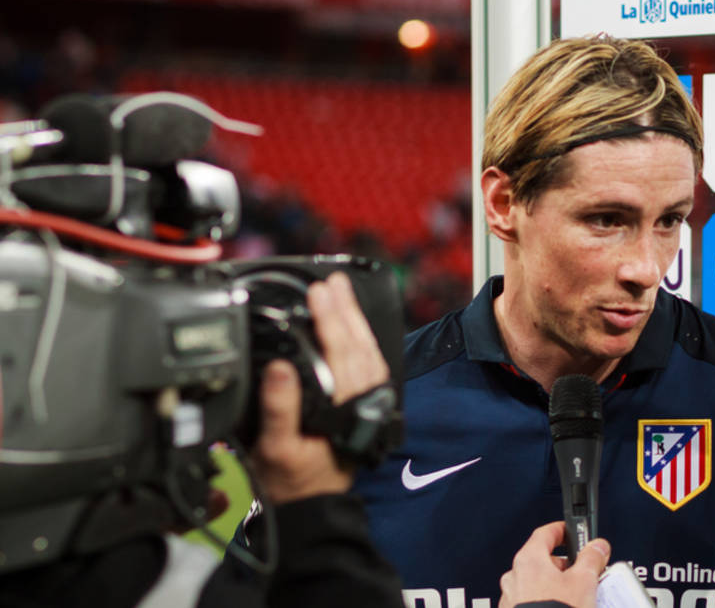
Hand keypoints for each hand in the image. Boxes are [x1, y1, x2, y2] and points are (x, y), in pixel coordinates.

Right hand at [251, 272, 389, 503]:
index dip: (329, 319)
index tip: (318, 291)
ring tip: (341, 290)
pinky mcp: (363, 404)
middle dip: (344, 310)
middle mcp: (361, 402)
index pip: (339, 353)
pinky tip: (352, 322)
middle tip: (331, 281)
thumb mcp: (274, 448)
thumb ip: (278, 409)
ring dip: (354, 319)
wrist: (309, 506)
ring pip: (366, 352)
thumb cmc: (290, 479)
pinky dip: (360, 338)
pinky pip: (367, 363)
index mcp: (342, 409)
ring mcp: (366, 402)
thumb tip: (280, 367)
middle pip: (357, 346)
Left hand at [499, 522, 610, 607]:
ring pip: (535, 583)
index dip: (561, 530)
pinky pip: (530, 603)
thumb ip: (591, 558)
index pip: (544, 534)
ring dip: (553, 586)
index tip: (570, 531)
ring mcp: (511, 599)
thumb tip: (597, 547)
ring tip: (574, 597)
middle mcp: (515, 577)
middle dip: (562, 565)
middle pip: (541, 561)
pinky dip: (544, 603)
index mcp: (529, 561)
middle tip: (580, 571)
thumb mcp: (584, 582)